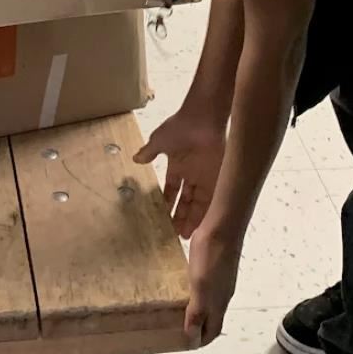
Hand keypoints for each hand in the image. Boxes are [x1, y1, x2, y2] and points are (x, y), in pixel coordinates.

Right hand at [134, 109, 226, 238]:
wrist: (203, 118)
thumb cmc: (180, 127)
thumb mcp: (159, 141)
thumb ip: (149, 152)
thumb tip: (136, 158)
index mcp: (177, 165)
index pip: (172, 189)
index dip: (168, 203)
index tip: (163, 216)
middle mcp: (191, 173)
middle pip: (185, 200)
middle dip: (180, 216)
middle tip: (174, 233)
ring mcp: (204, 177)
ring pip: (197, 203)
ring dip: (192, 218)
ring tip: (185, 236)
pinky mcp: (216, 178)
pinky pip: (211, 200)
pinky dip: (205, 213)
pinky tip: (200, 226)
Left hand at [186, 229, 241, 347]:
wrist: (223, 226)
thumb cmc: (211, 257)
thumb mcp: (200, 287)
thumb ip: (197, 313)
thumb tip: (193, 339)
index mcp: (219, 303)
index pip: (213, 331)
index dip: (201, 341)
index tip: (186, 345)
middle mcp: (222, 294)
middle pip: (212, 319)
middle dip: (199, 328)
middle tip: (179, 330)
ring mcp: (222, 280)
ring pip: (210, 302)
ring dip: (197, 310)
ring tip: (178, 310)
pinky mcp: (218, 266)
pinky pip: (206, 287)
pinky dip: (196, 293)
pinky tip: (185, 285)